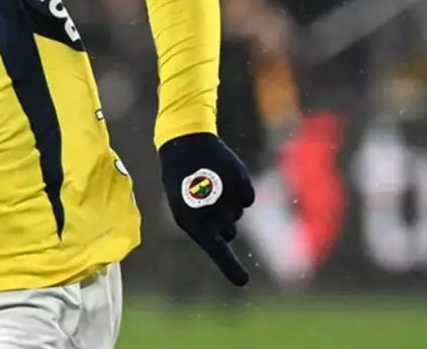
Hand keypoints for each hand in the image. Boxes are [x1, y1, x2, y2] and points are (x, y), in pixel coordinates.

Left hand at [159, 132, 255, 285]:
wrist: (185, 144)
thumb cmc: (180, 182)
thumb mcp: (182, 208)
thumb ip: (203, 229)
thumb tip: (225, 238)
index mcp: (196, 223)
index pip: (217, 252)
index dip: (230, 268)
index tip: (243, 281)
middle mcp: (216, 214)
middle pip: (229, 232)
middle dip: (220, 222)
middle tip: (203, 201)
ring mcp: (230, 200)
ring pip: (237, 214)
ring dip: (226, 204)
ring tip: (208, 184)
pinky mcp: (243, 184)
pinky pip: (247, 198)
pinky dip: (238, 192)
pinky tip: (224, 178)